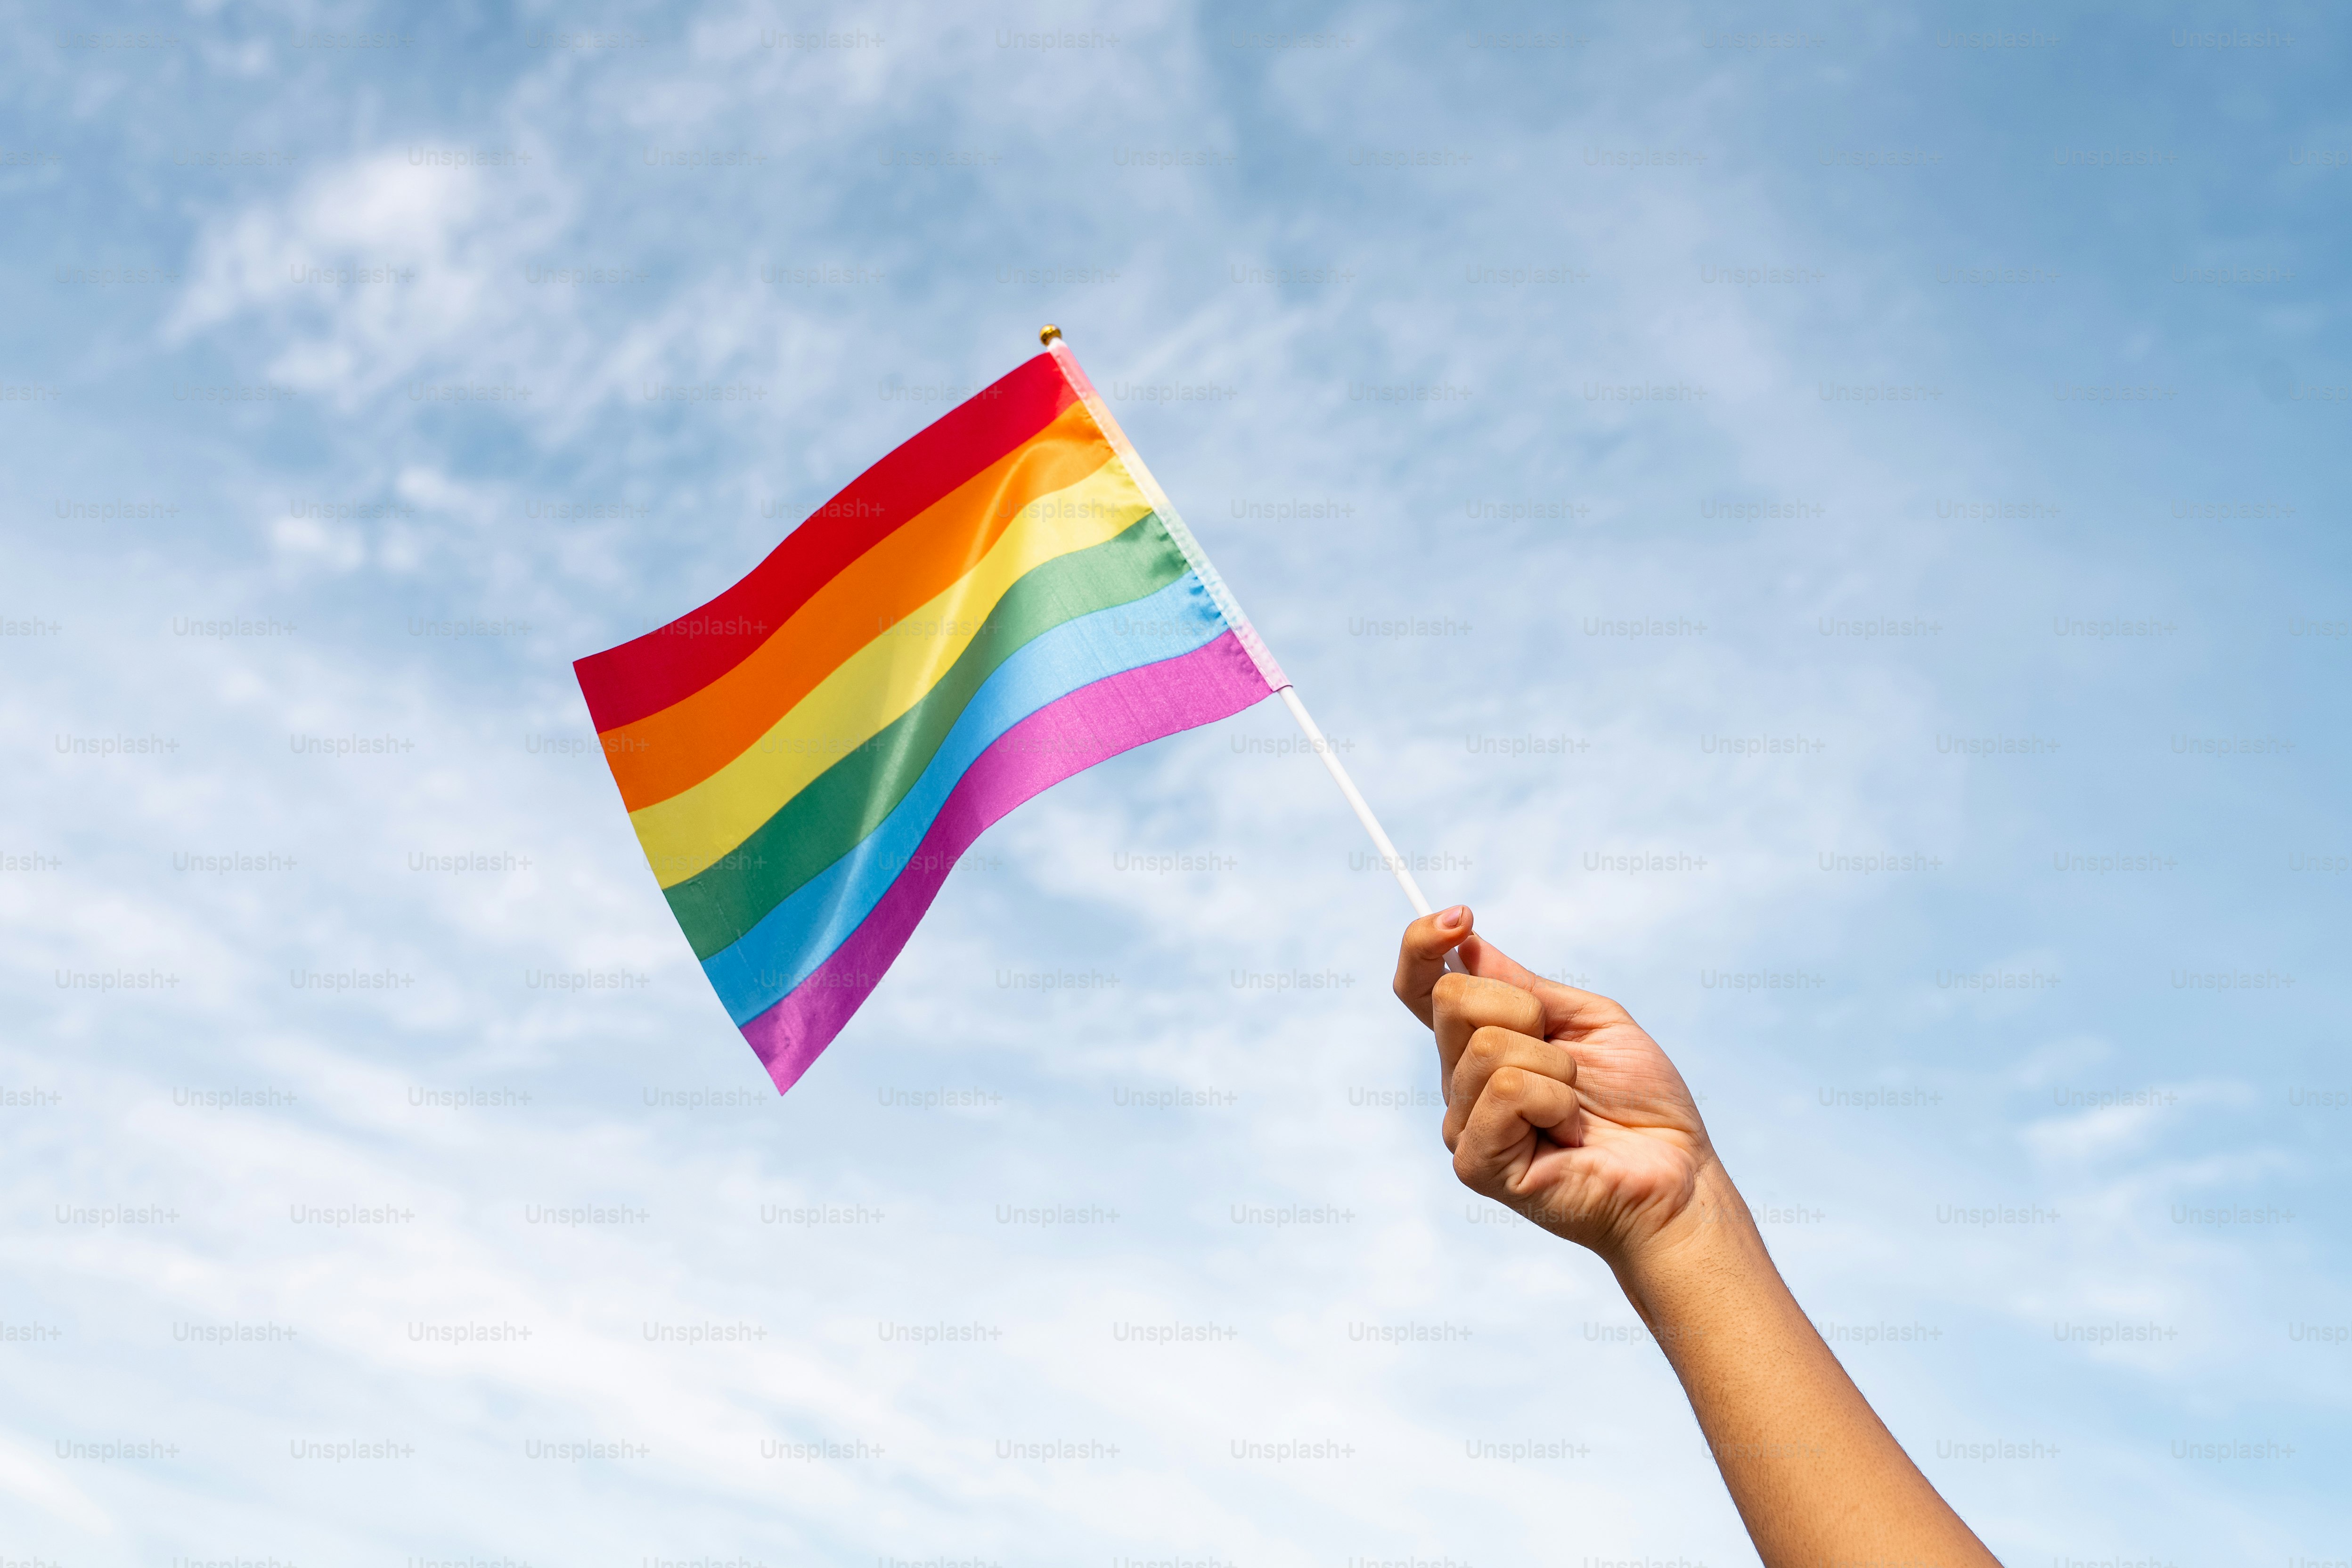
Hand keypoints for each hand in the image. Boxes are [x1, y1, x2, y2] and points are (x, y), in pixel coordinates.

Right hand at [1394, 907, 1718, 1268]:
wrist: (1677, 1175)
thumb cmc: (1641, 1103)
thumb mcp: (1589, 1020)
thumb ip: (1525, 987)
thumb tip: (1465, 945)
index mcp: (1480, 1046)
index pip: (1419, 989)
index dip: (1421, 946)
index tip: (1460, 918)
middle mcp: (1460, 1084)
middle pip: (1452, 999)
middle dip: (1526, 1010)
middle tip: (1568, 1060)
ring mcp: (1463, 1126)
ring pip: (1486, 1046)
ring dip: (1556, 1067)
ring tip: (1576, 1108)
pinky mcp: (1476, 1164)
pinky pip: (1504, 1090)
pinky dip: (1554, 1101)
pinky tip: (1568, 1133)